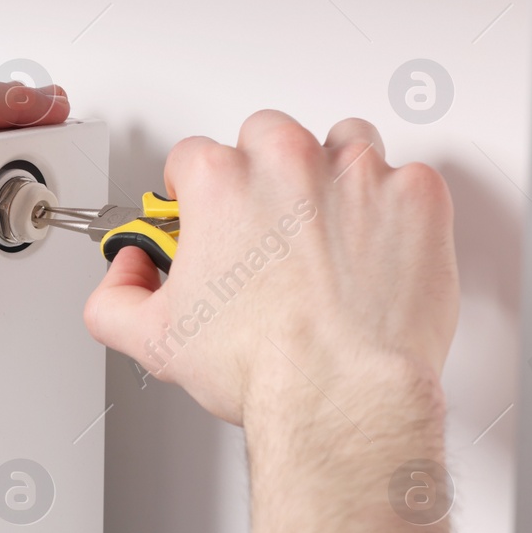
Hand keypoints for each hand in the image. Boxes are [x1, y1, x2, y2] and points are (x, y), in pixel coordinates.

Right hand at [84, 111, 457, 425]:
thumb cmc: (265, 366)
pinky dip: (392, 207)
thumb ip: (114, 294)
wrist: (342, 397)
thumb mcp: (151, 338)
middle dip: (263, 173)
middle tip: (267, 224)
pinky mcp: (417, 198)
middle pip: (267, 135)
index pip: (194, 156)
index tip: (206, 214)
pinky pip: (405, 178)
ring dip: (331, 174)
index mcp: (222, 182)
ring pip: (342, 141)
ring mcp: (359, 175)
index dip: (194, 190)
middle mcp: (290, 162)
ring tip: (327, 226)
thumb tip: (129, 269)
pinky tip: (376, 245)